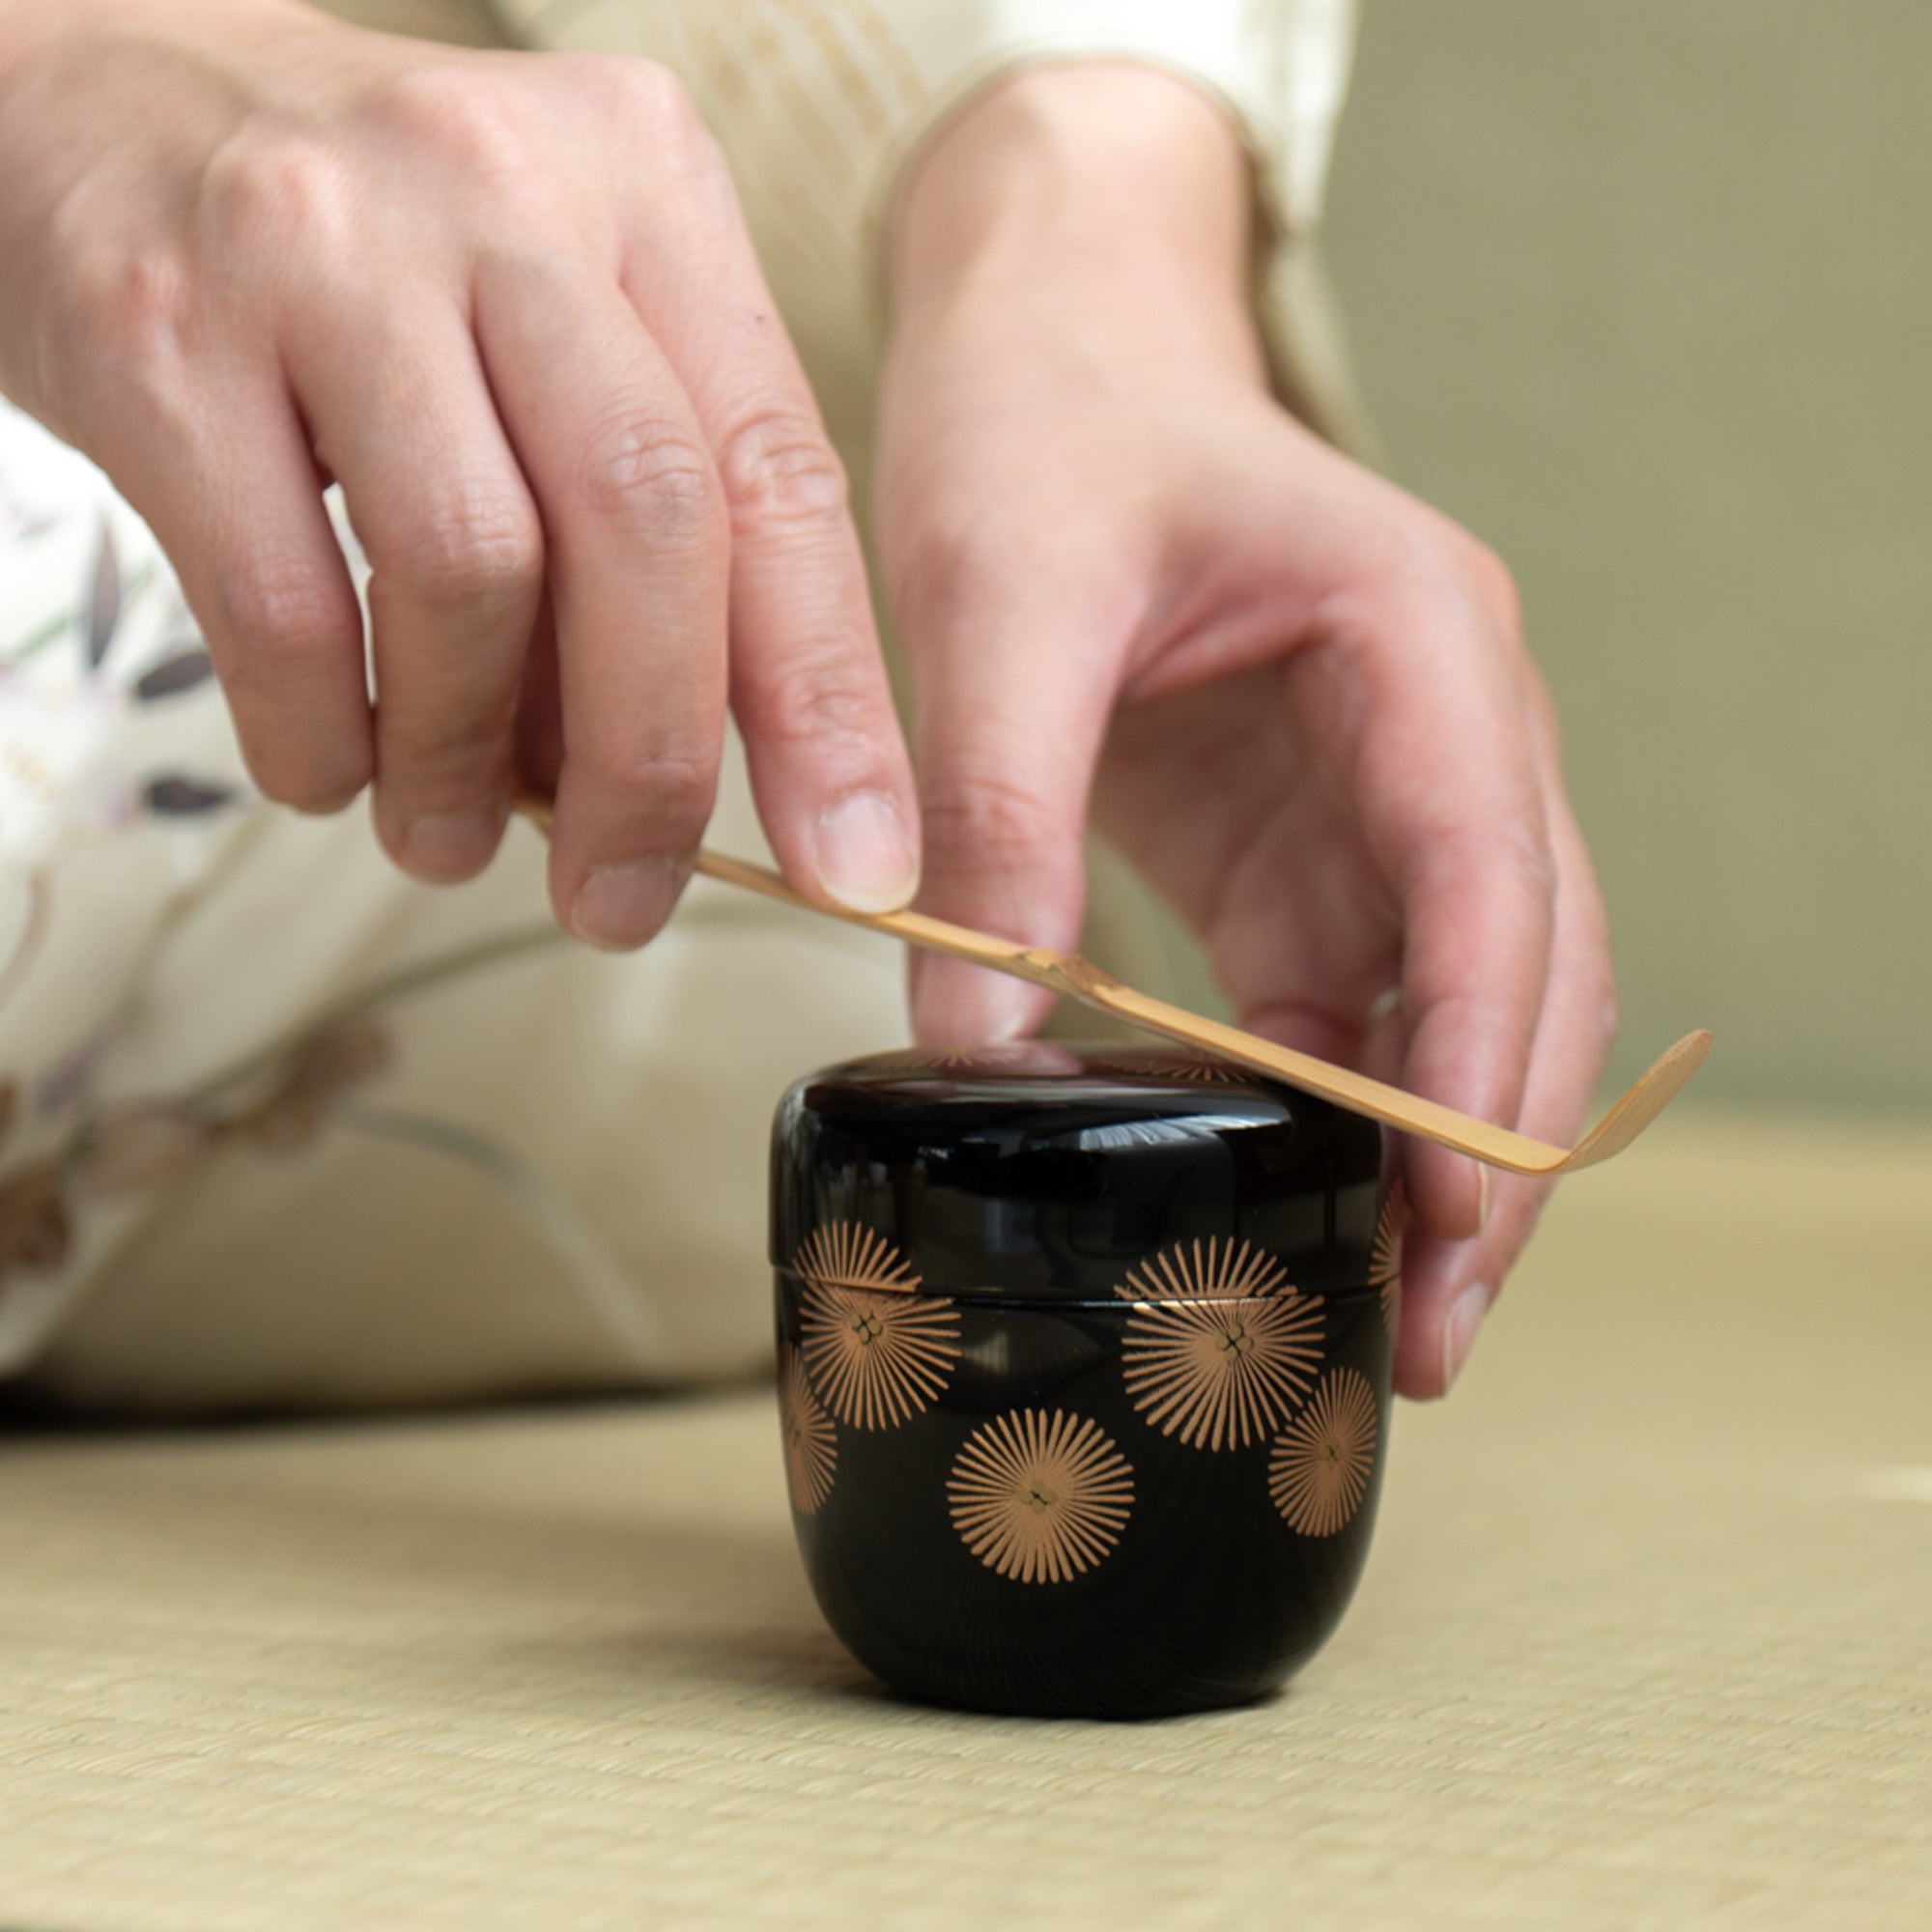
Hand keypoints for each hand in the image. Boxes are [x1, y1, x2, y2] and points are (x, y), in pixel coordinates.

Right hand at [0, 0, 918, 940]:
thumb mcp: (553, 326)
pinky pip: (281, 603)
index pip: (780, 480)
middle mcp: (505, 193)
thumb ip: (635, 523)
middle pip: (647, 524)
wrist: (101, 94)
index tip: (855, 864)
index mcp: (649, 189)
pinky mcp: (163, 329)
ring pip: (471, 571)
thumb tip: (672, 779)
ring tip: (448, 836)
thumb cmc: (374, 258)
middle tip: (626, 899)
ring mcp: (327, 248)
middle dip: (654, 762)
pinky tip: (333, 769)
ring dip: (468, 761)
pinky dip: (323, 737)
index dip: (829, 701)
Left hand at [878, 67, 1616, 1396]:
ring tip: (1370, 1314)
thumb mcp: (1001, 600)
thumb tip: (977, 1034)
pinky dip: (1322, 1100)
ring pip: (1450, 1000)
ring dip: (1420, 1151)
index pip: (1492, 871)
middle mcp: (1441, 723)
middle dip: (1488, 1150)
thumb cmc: (1048, 428)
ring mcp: (1380, 788)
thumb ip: (996, 805)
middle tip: (1431, 1335)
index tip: (1444, 1216)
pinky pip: (1344, 993)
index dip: (1480, 1057)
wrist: (1044, 359)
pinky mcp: (1305, 838)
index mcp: (1416, 638)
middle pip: (1521, 965)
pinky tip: (1270, 1195)